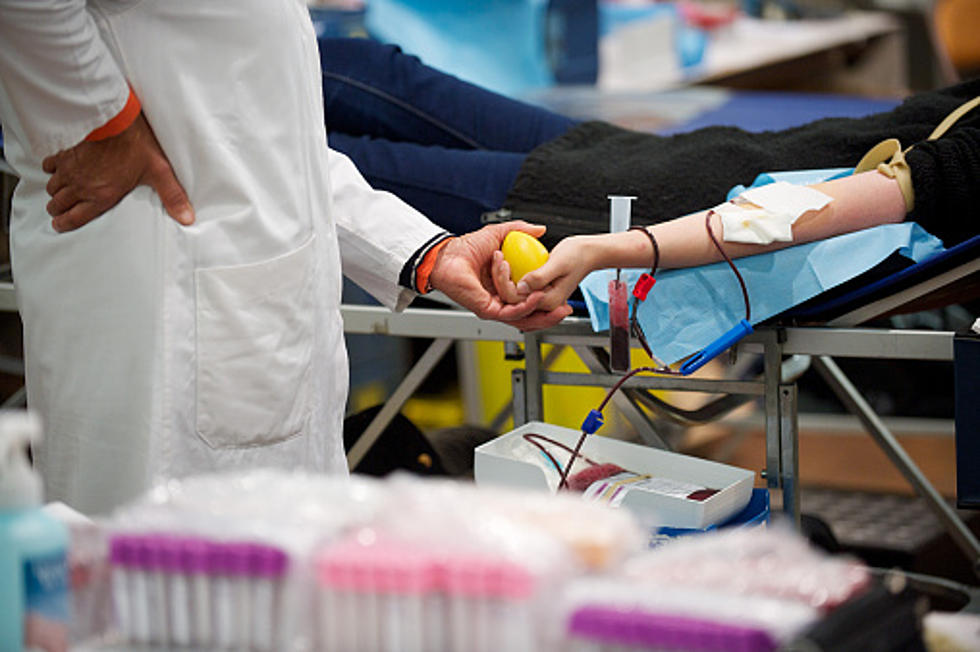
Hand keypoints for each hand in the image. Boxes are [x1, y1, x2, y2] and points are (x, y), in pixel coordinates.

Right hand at [42, 111, 194, 231]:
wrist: (112, 117)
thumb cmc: (134, 144)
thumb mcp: (158, 172)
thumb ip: (172, 197)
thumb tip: (187, 218)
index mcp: (101, 195)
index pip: (75, 217)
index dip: (65, 224)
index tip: (60, 226)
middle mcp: (80, 185)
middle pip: (59, 203)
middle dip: (57, 209)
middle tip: (59, 211)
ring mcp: (69, 168)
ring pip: (52, 186)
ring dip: (55, 191)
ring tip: (59, 193)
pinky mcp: (63, 151)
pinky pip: (49, 164)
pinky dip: (51, 168)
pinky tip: (56, 167)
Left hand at [428, 221, 572, 330]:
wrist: (447, 254)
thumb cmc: (465, 248)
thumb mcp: (499, 235)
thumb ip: (520, 231)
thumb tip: (540, 229)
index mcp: (504, 288)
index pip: (530, 301)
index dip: (547, 301)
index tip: (564, 297)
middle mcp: (500, 300)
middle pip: (529, 315)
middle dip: (550, 315)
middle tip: (565, 308)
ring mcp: (493, 307)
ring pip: (522, 317)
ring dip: (539, 310)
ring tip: (553, 302)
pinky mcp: (487, 309)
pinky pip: (510, 312)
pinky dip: (525, 306)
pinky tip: (534, 297)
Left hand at [496, 234, 596, 311]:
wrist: (587, 253)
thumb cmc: (577, 256)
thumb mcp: (558, 263)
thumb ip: (539, 277)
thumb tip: (520, 287)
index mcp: (548, 302)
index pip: (515, 300)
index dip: (504, 282)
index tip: (502, 262)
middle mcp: (542, 305)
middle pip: (511, 300)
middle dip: (501, 280)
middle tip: (498, 258)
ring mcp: (539, 300)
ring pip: (512, 297)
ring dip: (503, 279)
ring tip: (501, 260)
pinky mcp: (536, 292)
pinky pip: (518, 290)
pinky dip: (510, 279)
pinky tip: (507, 265)